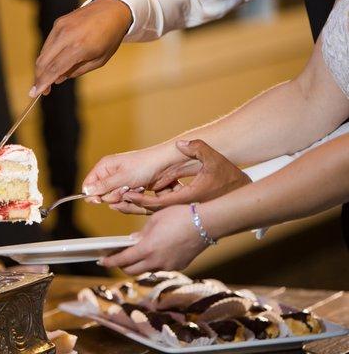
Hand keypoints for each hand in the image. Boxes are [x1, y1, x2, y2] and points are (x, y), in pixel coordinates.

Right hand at [30, 0, 131, 96]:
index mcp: (80, 47)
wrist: (113, 10)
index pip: (54, 68)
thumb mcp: (99, 60)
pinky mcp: (59, 23)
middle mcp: (67, 36)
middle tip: (41, 89)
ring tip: (48, 78)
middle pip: (43, 61)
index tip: (35, 93)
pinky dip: (48, 55)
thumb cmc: (109, 38)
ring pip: (43, 53)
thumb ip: (77, 71)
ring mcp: (61, 27)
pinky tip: (54, 62)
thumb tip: (57, 79)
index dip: (43, 82)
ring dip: (43, 68)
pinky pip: (49, 43)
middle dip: (39, 77)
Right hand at [82, 145, 178, 204]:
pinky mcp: (131, 188)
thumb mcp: (123, 177)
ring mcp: (121, 182)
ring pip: (115, 199)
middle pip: (102, 194)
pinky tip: (142, 190)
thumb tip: (86, 191)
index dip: (92, 194)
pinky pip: (126, 200)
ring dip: (126, 197)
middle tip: (126, 188)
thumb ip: (103, 186)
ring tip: (137, 187)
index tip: (99, 201)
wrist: (166, 164)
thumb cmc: (145, 165)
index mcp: (105, 166)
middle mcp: (111, 174)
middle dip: (114, 195)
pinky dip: (134, 198)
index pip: (89, 184)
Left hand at [100, 205, 208, 274]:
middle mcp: (157, 261)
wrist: (206, 223)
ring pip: (146, 269)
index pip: (123, 260)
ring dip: (137, 264)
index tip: (101, 261)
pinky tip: (151, 253)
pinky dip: (152, 262)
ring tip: (132, 255)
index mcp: (148, 248)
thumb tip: (133, 242)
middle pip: (131, 270)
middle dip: (120, 265)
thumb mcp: (154, 220)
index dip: (110, 261)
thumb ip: (141, 234)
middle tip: (114, 258)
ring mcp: (169, 265)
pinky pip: (160, 267)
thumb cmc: (179, 216)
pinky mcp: (179, 266)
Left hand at [119, 140, 250, 212]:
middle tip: (112, 201)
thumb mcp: (214, 159)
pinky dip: (151, 205)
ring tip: (119, 201)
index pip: (156, 202)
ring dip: (138, 206)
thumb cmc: (230, 178)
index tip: (124, 193)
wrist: (244, 197)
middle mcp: (183, 209)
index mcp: (186, 199)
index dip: (138, 198)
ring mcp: (185, 213)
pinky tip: (142, 197)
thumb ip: (197, 149)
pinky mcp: (186, 212)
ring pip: (155, 213)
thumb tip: (182, 143)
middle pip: (150, 211)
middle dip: (131, 206)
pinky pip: (164, 211)